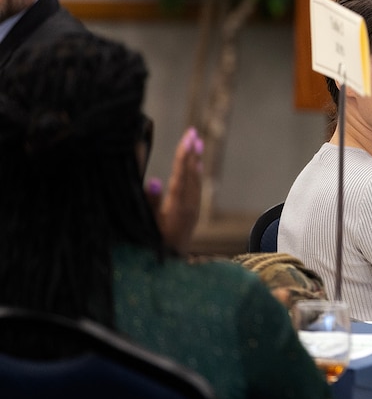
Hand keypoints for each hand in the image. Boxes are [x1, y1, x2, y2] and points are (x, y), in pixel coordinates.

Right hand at [151, 127, 203, 252]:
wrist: (172, 266)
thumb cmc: (154, 244)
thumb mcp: (148, 225)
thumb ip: (151, 203)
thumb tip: (153, 180)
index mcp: (177, 207)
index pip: (181, 175)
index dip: (184, 155)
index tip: (188, 138)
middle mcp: (189, 206)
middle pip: (191, 174)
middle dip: (192, 152)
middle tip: (193, 132)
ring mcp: (193, 209)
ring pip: (196, 179)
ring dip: (195, 159)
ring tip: (196, 141)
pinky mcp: (193, 212)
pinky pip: (196, 187)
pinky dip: (196, 172)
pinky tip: (196, 164)